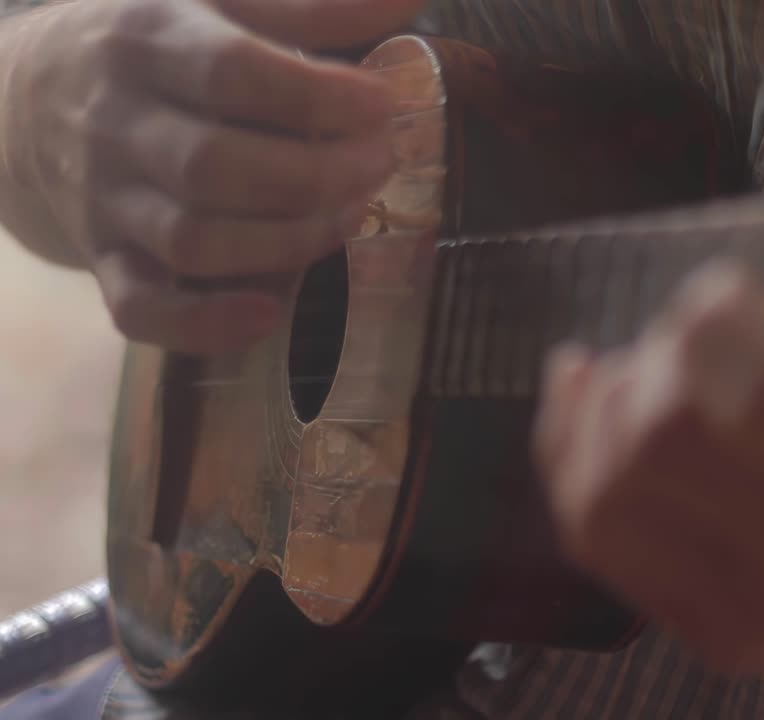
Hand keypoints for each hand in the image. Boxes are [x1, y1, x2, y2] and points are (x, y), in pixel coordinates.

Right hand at [10, 0, 420, 351]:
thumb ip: (310, 8)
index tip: (383, 104)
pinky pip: (141, 310)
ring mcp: (106, 200)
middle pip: (215, 167)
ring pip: (192, 241)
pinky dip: (204, 323)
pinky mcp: (104, 261)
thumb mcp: (217, 4)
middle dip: (316, 176)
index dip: (319, 97)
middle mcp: (118, 124)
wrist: (25, 97)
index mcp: (147, 43)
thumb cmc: (155, 52)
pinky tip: (270, 311)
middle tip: (380, 164)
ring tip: (352, 218)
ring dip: (287, 242)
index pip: (233, 73)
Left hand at [532, 83, 763, 672]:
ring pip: (605, 494)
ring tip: (647, 364)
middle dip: (655, 357)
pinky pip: (595, 535)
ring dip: (605, 404)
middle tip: (690, 329)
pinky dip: (570, 452)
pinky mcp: (729, 637)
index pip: (756, 401)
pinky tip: (593, 395)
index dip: (710, 325)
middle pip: (661, 440)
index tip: (724, 290)